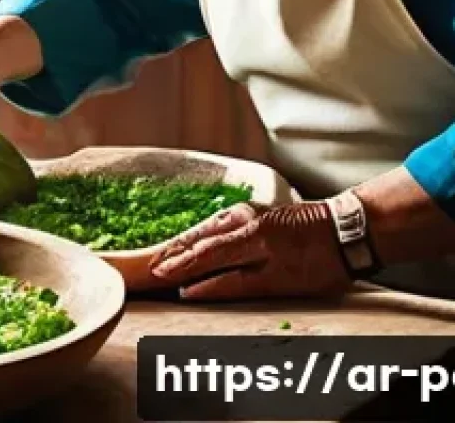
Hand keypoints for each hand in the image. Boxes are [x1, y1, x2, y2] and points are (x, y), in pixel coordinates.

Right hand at [148, 201, 351, 300]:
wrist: (349, 229)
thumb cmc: (321, 262)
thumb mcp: (281, 283)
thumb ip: (234, 284)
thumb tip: (194, 290)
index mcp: (248, 239)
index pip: (205, 257)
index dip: (181, 269)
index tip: (159, 278)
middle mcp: (243, 222)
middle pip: (200, 240)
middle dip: (176, 254)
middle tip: (151, 267)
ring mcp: (249, 214)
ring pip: (207, 228)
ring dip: (185, 242)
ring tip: (165, 254)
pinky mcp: (256, 213)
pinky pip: (218, 222)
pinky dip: (201, 231)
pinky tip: (195, 236)